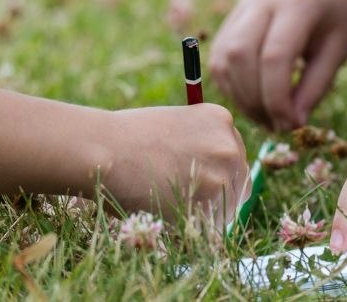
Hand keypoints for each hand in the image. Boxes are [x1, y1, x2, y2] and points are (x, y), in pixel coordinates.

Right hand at [94, 104, 252, 224]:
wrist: (106, 149)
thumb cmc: (129, 138)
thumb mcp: (177, 126)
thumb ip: (202, 144)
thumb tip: (218, 175)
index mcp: (221, 120)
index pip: (236, 154)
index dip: (219, 171)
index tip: (200, 179)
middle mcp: (228, 145)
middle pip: (239, 181)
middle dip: (218, 193)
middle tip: (189, 198)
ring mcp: (221, 175)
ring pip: (227, 207)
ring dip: (206, 212)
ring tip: (171, 201)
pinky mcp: (209, 204)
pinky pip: (210, 225)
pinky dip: (193, 226)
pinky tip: (168, 210)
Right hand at [209, 0, 346, 130]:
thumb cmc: (344, 16)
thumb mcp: (340, 50)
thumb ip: (315, 86)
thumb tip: (290, 123)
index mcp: (298, 3)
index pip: (274, 57)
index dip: (277, 99)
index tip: (292, 125)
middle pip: (240, 56)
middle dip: (254, 100)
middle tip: (277, 125)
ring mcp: (244, 5)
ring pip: (224, 59)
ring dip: (241, 97)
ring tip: (267, 116)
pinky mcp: (234, 17)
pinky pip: (221, 58)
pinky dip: (233, 85)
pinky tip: (256, 99)